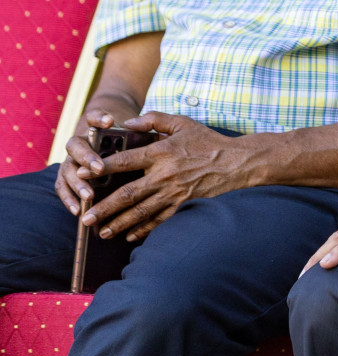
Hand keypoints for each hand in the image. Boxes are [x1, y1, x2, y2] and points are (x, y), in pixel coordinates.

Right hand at [55, 106, 129, 215]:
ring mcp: (71, 159)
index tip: (110, 122)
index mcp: (94, 128)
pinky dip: (68, 198)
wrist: (109, 146)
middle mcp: (80, 143)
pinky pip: (62, 187)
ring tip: (89, 195)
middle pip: (76, 146)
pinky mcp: (67, 177)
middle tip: (100, 169)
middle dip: (88, 158)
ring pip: (67, 169)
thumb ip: (139, 129)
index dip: (100, 118)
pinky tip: (78, 210)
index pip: (94, 117)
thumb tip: (138, 128)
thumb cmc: (125, 139)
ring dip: (77, 183)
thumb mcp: (134, 132)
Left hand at [78, 112, 252, 241]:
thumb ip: (155, 119)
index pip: (125, 161)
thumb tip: (130, 122)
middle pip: (127, 195)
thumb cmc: (209, 142)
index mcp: (162, 152)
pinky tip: (130, 236)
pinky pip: (159, 221)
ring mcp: (174, 194)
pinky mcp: (184, 206)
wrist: (239, 163)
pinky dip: (143, 230)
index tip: (80, 173)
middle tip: (86, 218)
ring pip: (140, 212)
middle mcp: (164, 175)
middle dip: (104, 208)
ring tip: (101, 232)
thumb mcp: (184, 123)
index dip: (101, 167)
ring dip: (119, 224)